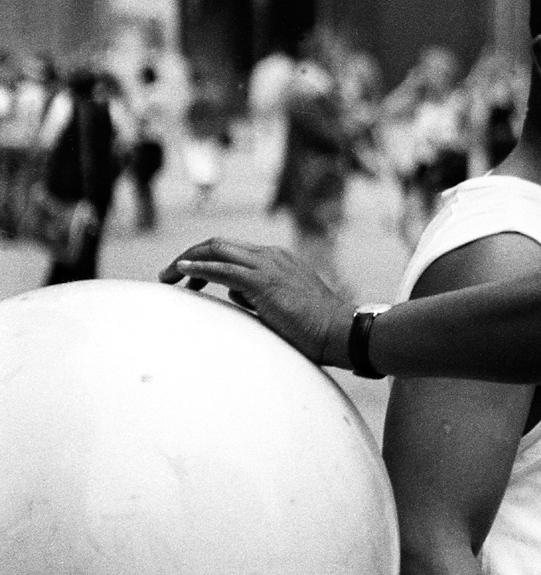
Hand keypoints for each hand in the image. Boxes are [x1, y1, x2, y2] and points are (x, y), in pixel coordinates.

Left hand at [160, 239, 353, 367]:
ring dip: (187, 260)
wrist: (339, 330)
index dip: (207, 261)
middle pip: (220, 244)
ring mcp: (268, 266)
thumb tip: (235, 295)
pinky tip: (181, 270)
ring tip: (167, 276)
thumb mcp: (283, 304)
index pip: (234, 251)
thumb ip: (259, 296)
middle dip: (190, 255)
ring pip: (217, 249)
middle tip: (169, 275)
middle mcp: (272, 256)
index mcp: (279, 259)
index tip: (191, 280)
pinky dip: (199, 267)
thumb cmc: (317, 326)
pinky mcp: (263, 281)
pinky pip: (222, 269)